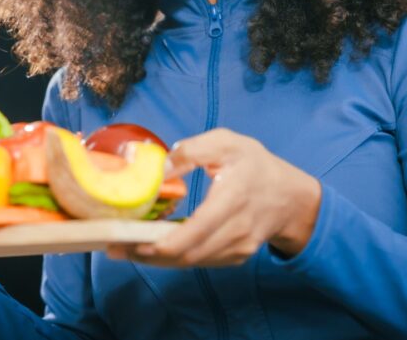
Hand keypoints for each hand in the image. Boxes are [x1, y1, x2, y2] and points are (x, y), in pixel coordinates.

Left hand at [107, 128, 320, 266]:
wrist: (292, 197)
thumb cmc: (256, 165)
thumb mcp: (228, 142)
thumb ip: (194, 149)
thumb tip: (162, 166)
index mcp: (233, 199)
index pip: (196, 231)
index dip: (161, 243)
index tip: (130, 240)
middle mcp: (237, 231)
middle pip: (188, 255)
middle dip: (148, 255)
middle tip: (115, 247)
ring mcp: (239, 248)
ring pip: (192, 263)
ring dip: (157, 260)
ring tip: (125, 249)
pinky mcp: (236, 257)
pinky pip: (201, 262)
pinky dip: (175, 258)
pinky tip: (152, 248)